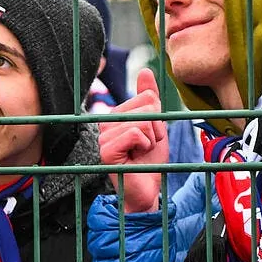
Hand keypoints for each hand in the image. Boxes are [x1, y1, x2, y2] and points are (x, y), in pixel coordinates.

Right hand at [98, 68, 168, 213]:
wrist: (146, 191)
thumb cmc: (150, 161)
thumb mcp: (156, 126)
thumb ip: (150, 100)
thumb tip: (145, 70)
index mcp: (115, 114)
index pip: (148, 97)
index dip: (158, 119)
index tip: (149, 137)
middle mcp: (105, 122)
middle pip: (147, 107)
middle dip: (157, 129)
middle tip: (145, 147)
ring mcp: (103, 136)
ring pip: (143, 120)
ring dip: (151, 140)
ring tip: (140, 153)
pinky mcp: (105, 150)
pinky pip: (135, 133)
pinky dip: (144, 146)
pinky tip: (136, 158)